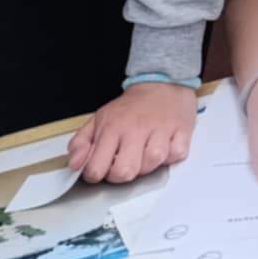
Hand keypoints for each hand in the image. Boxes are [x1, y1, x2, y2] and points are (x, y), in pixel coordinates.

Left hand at [67, 82, 196, 183]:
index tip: (103, 167)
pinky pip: (176, 155)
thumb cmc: (130, 108)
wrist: (162, 83)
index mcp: (112, 128)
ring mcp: (161, 129)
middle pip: (125, 171)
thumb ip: (81, 142)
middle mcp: (136, 129)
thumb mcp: (98, 119)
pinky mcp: (182, 130)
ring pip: (152, 163)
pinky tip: (165, 146)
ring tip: (145, 154)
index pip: (96, 168)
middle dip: (122, 175)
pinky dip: (171, 156)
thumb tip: (74, 164)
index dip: (96, 174)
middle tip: (125, 164)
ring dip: (148, 166)